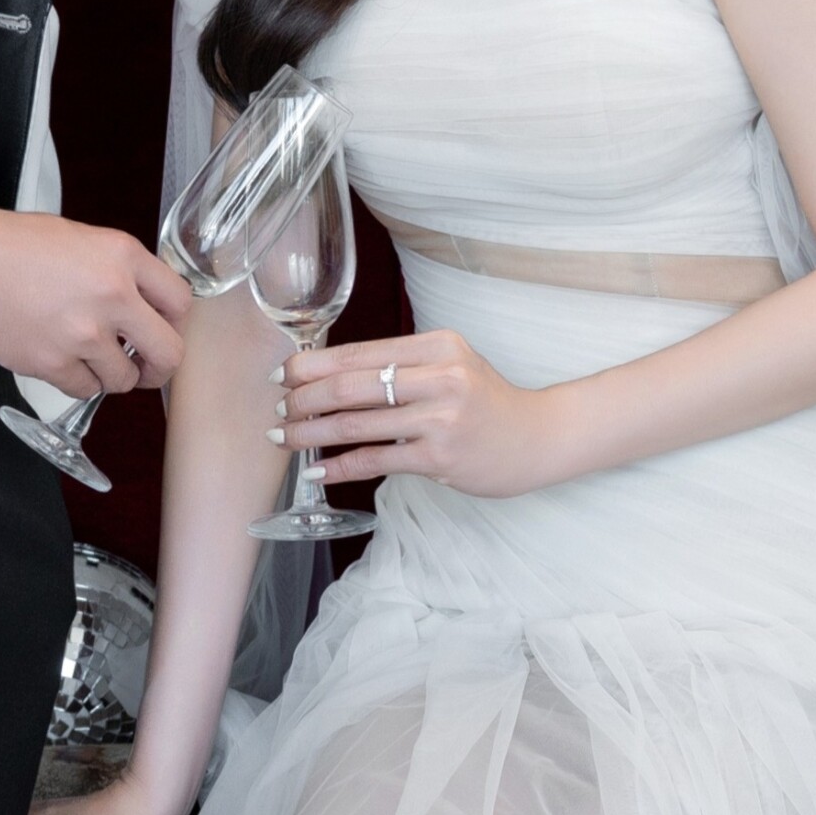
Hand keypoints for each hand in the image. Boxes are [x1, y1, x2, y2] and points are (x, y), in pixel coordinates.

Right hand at [0, 183, 189, 396]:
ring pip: (124, 379)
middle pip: (169, 353)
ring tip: (89, 357)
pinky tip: (62, 360)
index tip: (164, 329)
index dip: (174, 322)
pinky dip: (78, 382)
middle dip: (160, 366)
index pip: (180, 302)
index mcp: (122, 255)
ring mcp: (83, 333)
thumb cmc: (8, 242)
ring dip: (111, 374)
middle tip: (147, 366)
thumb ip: (117, 269)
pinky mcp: (52, 363)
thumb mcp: (80, 238)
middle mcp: (112, 295)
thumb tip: (142, 303)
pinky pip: (85, 390)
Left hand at [276, 329, 563, 497]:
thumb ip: (401, 364)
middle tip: (277, 410)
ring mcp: (441, 417)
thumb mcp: (450, 364)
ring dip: (311, 432)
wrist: (538, 438)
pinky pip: (376, 460)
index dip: (312, 365)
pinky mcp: (441, 456)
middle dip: (303, 398)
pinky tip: (316, 469)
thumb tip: (329, 374)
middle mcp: (439, 375)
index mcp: (436, 345)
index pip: (358, 352)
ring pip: (357, 423)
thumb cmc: (484, 400)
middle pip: (351, 385)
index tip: (282, 375)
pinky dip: (339, 465)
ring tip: (284, 439)